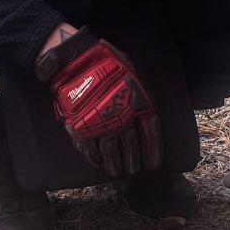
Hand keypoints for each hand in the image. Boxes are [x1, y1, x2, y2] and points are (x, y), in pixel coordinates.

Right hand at [35, 27, 162, 177]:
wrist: (75, 58)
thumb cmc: (106, 61)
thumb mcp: (130, 71)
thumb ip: (138, 92)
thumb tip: (144, 109)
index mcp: (137, 101)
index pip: (151, 131)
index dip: (153, 149)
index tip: (153, 164)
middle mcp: (120, 114)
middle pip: (131, 145)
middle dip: (132, 160)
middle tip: (133, 169)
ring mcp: (100, 122)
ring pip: (110, 151)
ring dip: (115, 164)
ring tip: (116, 172)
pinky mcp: (80, 126)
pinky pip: (89, 149)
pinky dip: (94, 159)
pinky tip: (98, 164)